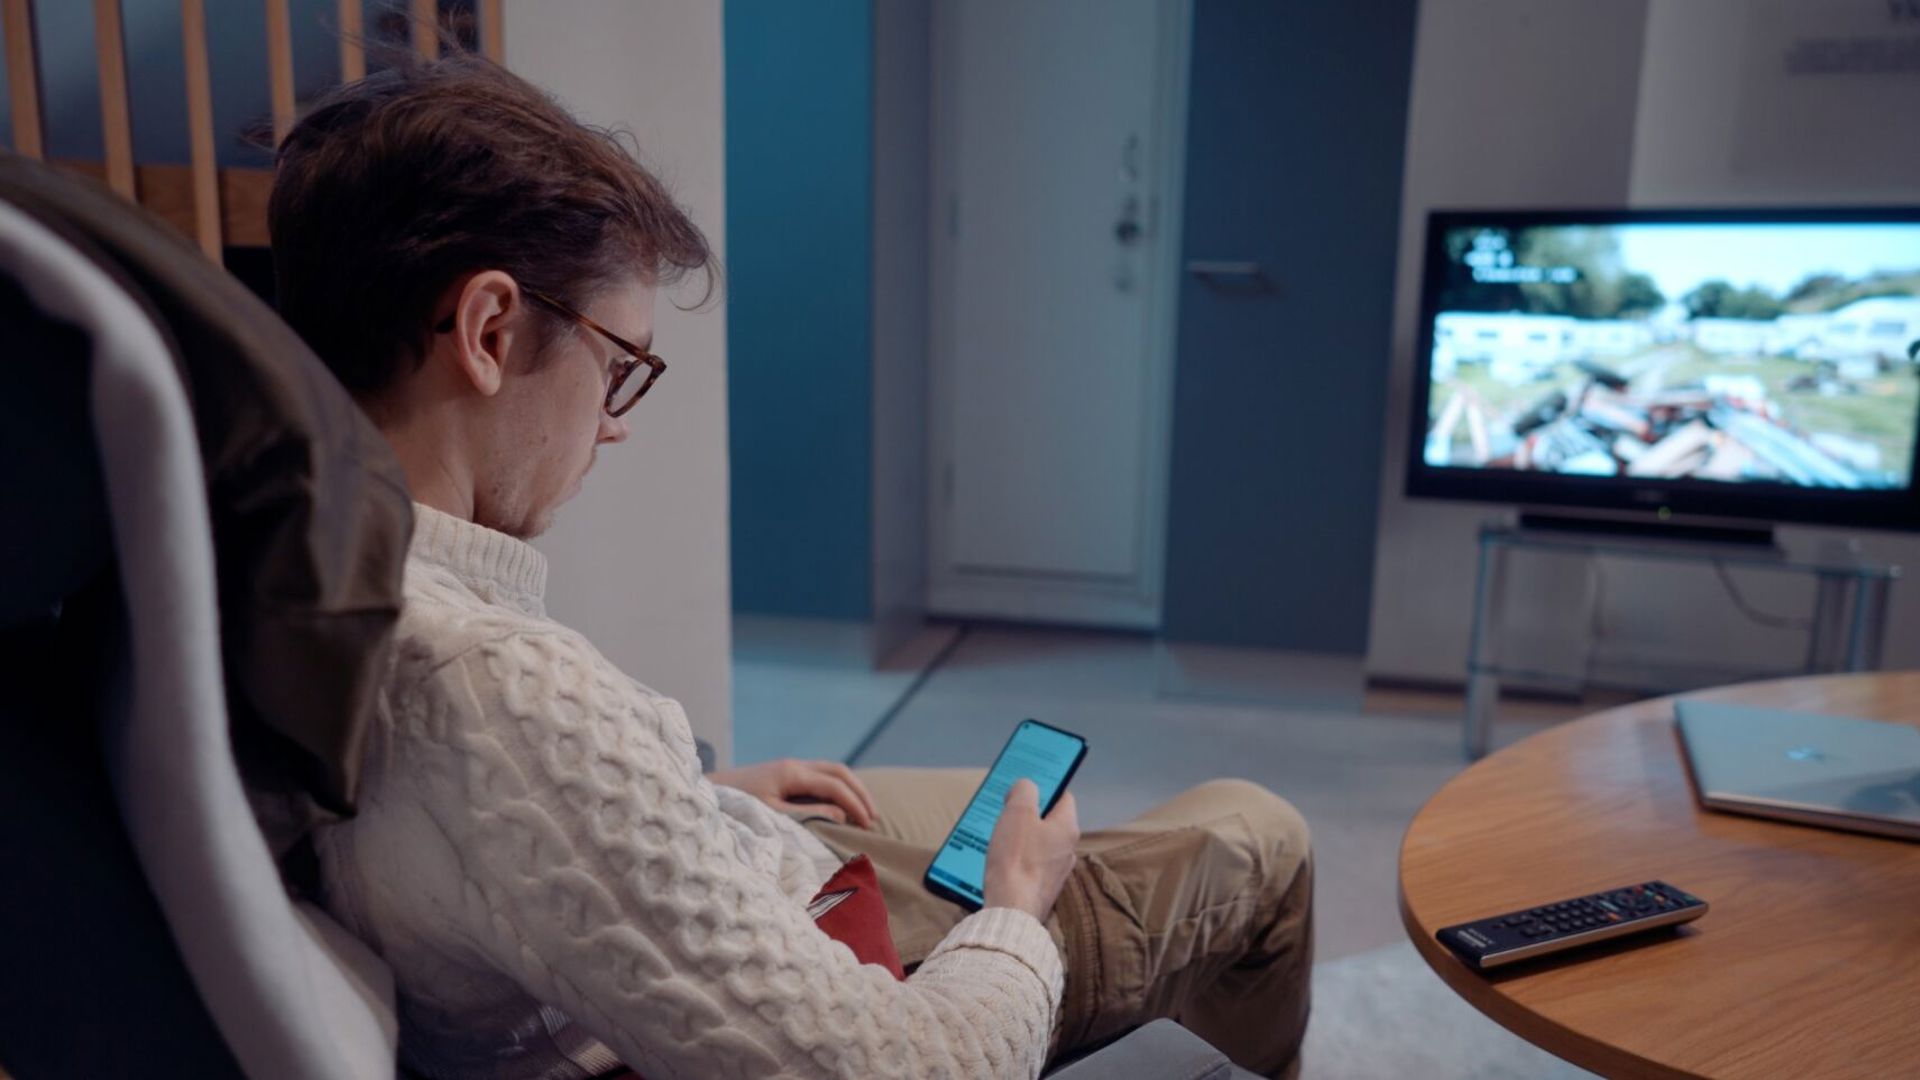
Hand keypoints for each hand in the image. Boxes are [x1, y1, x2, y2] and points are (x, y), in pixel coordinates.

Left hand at [710, 759, 877, 828]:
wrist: (706, 794)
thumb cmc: (736, 807)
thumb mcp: (772, 815)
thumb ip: (808, 815)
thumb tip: (841, 815)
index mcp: (791, 773)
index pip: (835, 784)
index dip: (855, 803)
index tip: (867, 825)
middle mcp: (794, 765)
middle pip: (839, 771)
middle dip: (860, 792)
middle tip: (873, 817)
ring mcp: (789, 767)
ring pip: (831, 770)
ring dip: (850, 788)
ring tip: (863, 812)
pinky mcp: (784, 774)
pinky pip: (820, 775)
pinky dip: (837, 787)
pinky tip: (841, 804)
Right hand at [982, 779, 1078, 921]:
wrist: (1011, 911)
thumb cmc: (1016, 859)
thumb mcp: (1018, 812)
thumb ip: (1024, 791)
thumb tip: (1025, 787)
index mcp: (1067, 828)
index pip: (1063, 796)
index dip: (1045, 787)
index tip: (1025, 786)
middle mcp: (1068, 850)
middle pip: (1049, 820)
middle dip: (1028, 813)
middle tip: (1006, 808)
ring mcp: (1056, 872)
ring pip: (1038, 843)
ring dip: (1020, 836)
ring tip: (997, 833)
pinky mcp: (1042, 888)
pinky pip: (1030, 864)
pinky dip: (1017, 858)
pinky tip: (999, 859)